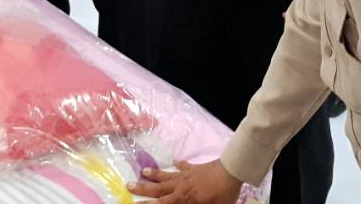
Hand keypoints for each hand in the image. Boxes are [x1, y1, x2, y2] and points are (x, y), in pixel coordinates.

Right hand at [127, 159, 243, 203]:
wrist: (231, 172)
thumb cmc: (222, 195)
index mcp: (182, 199)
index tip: (133, 203)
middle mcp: (180, 187)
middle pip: (159, 188)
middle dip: (143, 188)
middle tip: (128, 184)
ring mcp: (188, 175)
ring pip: (168, 175)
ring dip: (155, 174)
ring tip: (143, 170)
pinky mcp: (196, 168)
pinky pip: (185, 166)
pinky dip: (179, 164)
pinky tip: (174, 161)